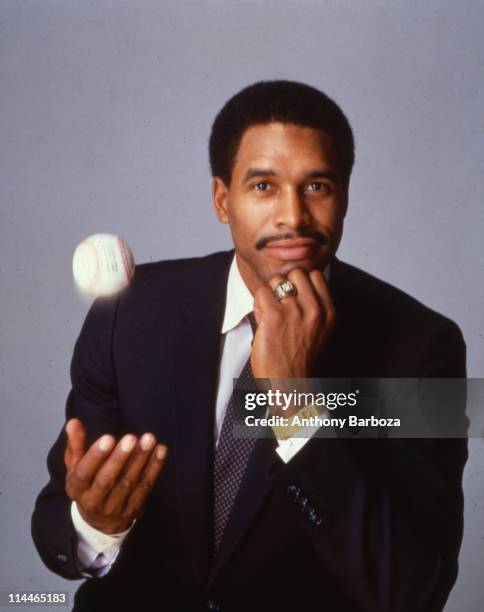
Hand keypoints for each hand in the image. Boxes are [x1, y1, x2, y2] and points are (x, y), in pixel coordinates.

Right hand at [64, 418, 166, 533]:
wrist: (100, 519)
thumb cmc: (88, 482)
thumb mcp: (76, 465)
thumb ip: (76, 443)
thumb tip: (73, 422)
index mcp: (77, 488)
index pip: (84, 473)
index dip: (95, 456)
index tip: (108, 438)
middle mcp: (94, 500)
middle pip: (107, 480)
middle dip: (120, 458)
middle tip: (131, 438)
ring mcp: (115, 507)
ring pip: (129, 482)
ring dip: (140, 459)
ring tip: (148, 439)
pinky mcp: (134, 508)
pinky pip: (146, 486)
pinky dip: (155, 468)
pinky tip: (160, 450)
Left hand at [251, 268, 334, 407]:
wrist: (289, 384)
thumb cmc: (299, 359)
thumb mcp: (317, 329)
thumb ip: (311, 305)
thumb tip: (293, 282)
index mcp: (328, 311)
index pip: (316, 274)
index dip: (300, 282)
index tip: (294, 298)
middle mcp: (315, 309)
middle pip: (296, 272)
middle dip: (285, 284)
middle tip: (280, 305)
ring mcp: (295, 311)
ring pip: (277, 280)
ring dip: (270, 293)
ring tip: (270, 313)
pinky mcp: (275, 316)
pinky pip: (262, 292)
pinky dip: (258, 303)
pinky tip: (262, 319)